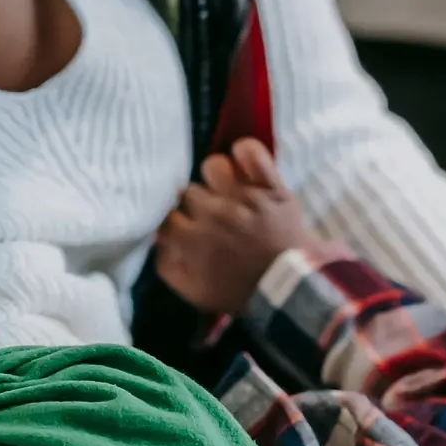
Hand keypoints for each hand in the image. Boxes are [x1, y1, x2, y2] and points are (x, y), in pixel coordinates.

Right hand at [156, 137, 321, 312]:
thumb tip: (156, 238)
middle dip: (194, 205)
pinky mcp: (270, 187)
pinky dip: (246, 153)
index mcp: (192, 239)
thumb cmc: (239, 291)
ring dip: (215, 179)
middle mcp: (214, 213)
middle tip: (207, 216)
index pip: (167, 215)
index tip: (183, 227)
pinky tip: (242, 163)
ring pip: (214, 167)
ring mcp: (244, 197)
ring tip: (223, 190)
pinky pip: (252, 153)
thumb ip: (166, 266)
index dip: (174, 221)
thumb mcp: (193, 292)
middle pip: (188, 192)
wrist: (289, 287)